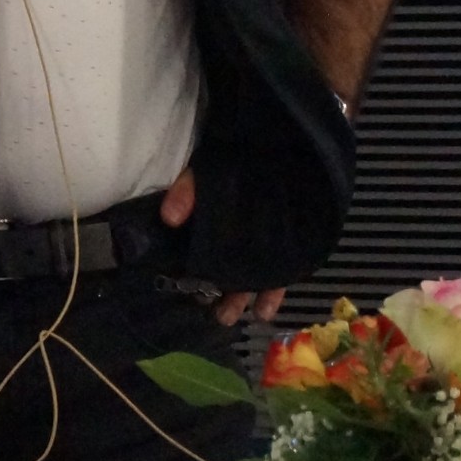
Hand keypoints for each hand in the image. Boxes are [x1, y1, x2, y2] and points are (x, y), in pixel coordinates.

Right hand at [159, 166, 286, 327]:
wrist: (292, 143)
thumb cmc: (247, 156)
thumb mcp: (212, 166)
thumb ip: (190, 188)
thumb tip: (168, 216)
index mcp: (219, 218)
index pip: (200, 249)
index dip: (191, 270)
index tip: (182, 286)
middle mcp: (240, 233)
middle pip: (223, 267)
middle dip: (214, 291)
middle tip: (206, 307)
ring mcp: (266, 242)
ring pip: (249, 276)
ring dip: (239, 298)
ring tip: (229, 316)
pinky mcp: (292, 246)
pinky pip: (282, 274)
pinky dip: (274, 293)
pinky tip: (265, 310)